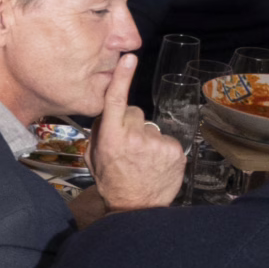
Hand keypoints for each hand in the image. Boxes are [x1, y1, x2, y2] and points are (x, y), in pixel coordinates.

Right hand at [87, 52, 185, 212]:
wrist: (137, 208)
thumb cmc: (112, 182)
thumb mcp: (94, 158)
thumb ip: (99, 133)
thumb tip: (107, 114)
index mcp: (111, 138)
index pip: (116, 102)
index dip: (122, 78)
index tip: (129, 59)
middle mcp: (134, 137)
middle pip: (135, 112)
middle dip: (131, 124)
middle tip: (129, 147)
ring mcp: (157, 143)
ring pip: (151, 127)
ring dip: (148, 139)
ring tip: (144, 160)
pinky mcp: (175, 150)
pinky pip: (166, 140)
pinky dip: (162, 149)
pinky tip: (156, 164)